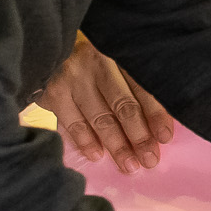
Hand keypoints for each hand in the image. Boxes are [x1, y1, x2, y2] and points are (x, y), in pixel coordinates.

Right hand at [38, 32, 173, 173]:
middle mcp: (97, 63)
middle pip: (123, 104)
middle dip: (139, 136)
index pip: (142, 86)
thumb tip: (156, 124)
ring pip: (101, 117)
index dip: (156, 113)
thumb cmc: (90, 60)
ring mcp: (74, 77)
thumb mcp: (113, 61)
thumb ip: (132, 84)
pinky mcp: (53, 91)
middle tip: (150, 159)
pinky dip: (86, 141)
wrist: (45, 45)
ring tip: (130, 165)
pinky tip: (97, 155)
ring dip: (117, 145)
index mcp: (119, 54)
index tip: (165, 137)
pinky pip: (74, 122)